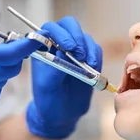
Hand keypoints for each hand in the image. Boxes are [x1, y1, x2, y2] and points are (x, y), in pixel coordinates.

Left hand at [26, 17, 102, 139]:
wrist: (62, 114)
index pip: (50, 28)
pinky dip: (96, 56)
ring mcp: (75, 50)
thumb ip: (54, 68)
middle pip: (69, 25)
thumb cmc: (49, 100)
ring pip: (84, 37)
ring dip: (88, 49)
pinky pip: (95, 49)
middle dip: (77, 36)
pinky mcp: (88, 58)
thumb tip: (63, 52)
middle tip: (80, 54)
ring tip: (87, 65)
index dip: (60, 34)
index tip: (69, 47)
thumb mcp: (47, 87)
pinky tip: (93, 69)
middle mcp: (58, 45)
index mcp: (42, 48)